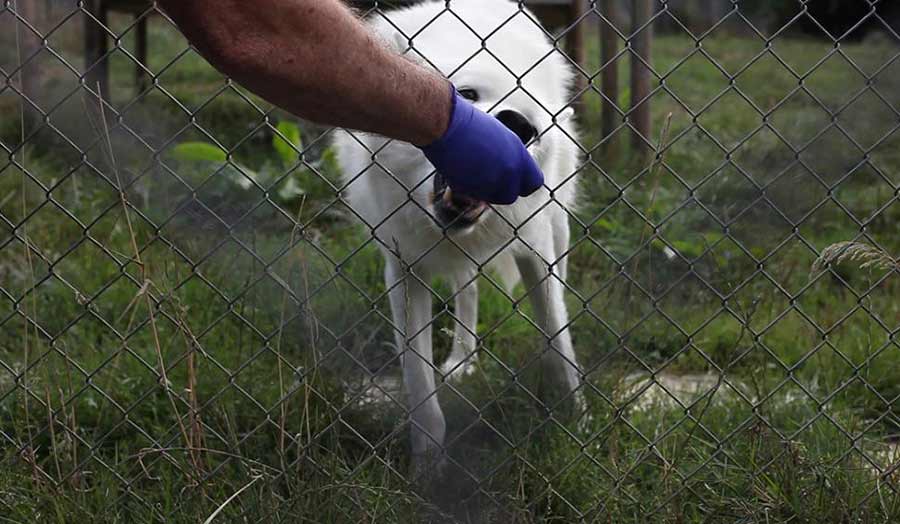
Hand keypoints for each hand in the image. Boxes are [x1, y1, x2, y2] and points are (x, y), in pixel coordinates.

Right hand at [419, 87, 543, 204]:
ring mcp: (489, 183)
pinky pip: (473, 196)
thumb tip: (511, 167)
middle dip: (502, 189)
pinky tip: (464, 171)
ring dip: (486, 190)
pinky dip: (470, 189)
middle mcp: (508, 173)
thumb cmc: (470, 124)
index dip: (523, 183)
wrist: (446, 125)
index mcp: (519, 157)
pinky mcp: (470, 190)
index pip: (534, 183)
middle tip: (491, 176)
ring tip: (475, 171)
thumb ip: (511, 156)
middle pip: (512, 195)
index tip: (516, 179)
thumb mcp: (502, 136)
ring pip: (492, 198)